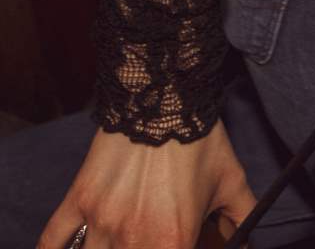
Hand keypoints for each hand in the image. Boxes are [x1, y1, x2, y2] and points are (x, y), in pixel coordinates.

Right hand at [37, 121, 256, 248]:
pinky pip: (53, 240)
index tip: (179, 243)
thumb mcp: (230, 181)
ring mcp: (101, 222)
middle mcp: (132, 241)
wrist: (165, 95)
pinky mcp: (79, 200)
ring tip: (117, 240)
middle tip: (150, 238)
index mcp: (172, 243)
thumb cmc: (200, 140)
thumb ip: (241, 220)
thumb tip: (246, 245)